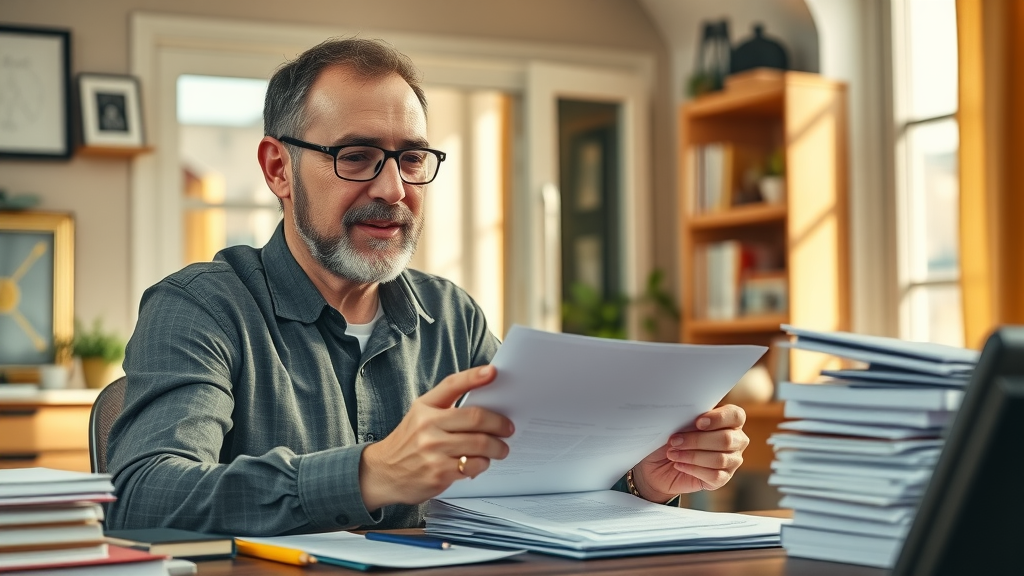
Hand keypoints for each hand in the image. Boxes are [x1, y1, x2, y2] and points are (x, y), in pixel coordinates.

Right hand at [359, 365, 513, 509]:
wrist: (383, 473)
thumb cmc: (409, 442)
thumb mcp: (420, 415)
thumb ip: (447, 407)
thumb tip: (486, 404)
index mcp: (425, 407)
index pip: (452, 385)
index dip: (474, 376)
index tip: (494, 372)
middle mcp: (427, 425)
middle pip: (476, 418)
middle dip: (500, 424)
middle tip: (509, 428)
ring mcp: (433, 450)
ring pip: (480, 444)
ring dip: (498, 448)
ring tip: (501, 449)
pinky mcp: (438, 473)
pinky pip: (473, 466)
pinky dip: (483, 464)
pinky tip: (480, 463)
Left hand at [631, 404, 748, 501]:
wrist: (659, 463)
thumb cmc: (672, 437)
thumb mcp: (677, 422)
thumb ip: (688, 416)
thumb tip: (687, 414)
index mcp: (729, 420)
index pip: (736, 415)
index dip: (718, 418)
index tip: (698, 422)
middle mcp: (736, 440)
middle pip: (726, 439)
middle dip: (697, 440)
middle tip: (674, 440)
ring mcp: (732, 461)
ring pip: (720, 459)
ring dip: (692, 455)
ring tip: (673, 454)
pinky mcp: (723, 479)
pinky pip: (714, 475)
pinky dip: (693, 469)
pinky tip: (679, 465)